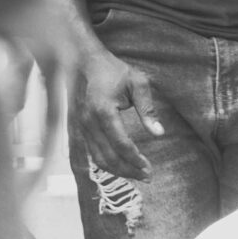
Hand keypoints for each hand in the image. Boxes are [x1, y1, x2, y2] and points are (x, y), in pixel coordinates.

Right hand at [67, 32, 162, 178]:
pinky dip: (106, 163)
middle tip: (147, 177)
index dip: (135, 159)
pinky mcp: (78, 129)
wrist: (83, 61)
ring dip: (118, 170)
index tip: (149, 168)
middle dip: (129, 170)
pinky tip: (121, 166)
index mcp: (103, 110)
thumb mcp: (137, 83)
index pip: (121, 144)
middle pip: (109, 156)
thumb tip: (159, 133)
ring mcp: (81, 127)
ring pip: (98, 158)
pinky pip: (92, 153)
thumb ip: (148, 109)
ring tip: (136, 175)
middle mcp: (88, 122)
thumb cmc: (113, 70)